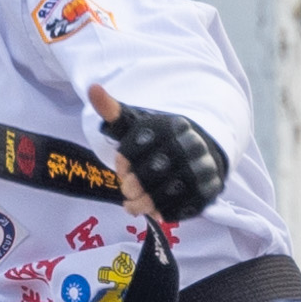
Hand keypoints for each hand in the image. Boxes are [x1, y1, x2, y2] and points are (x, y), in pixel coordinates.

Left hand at [89, 84, 227, 223]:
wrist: (204, 151)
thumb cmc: (160, 141)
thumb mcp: (137, 123)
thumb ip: (113, 110)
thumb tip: (92, 88)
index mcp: (170, 126)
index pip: (135, 149)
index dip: (123, 162)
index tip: (124, 166)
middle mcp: (189, 146)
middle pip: (149, 173)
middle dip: (131, 186)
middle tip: (127, 189)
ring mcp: (201, 169)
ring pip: (163, 195)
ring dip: (142, 205)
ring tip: (133, 206)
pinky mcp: (208, 191)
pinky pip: (180, 209)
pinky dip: (162, 213)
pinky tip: (154, 210)